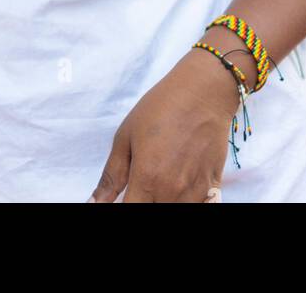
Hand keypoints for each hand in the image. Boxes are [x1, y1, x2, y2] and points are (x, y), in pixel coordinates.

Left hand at [88, 50, 240, 202]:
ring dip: (161, 201)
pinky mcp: (212, 186)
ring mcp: (194, 192)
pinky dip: (184, 201)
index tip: (122, 196)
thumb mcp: (126, 136)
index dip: (121, 208)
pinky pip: (197, 207)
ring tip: (158, 181)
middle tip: (139, 183)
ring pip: (174, 211)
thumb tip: (93, 204)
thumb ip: (111, 176)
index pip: (129, 213)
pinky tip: (178, 184)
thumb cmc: (161, 108)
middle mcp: (171, 192)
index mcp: (146, 179)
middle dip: (142, 201)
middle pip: (152, 213)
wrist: (203, 92)